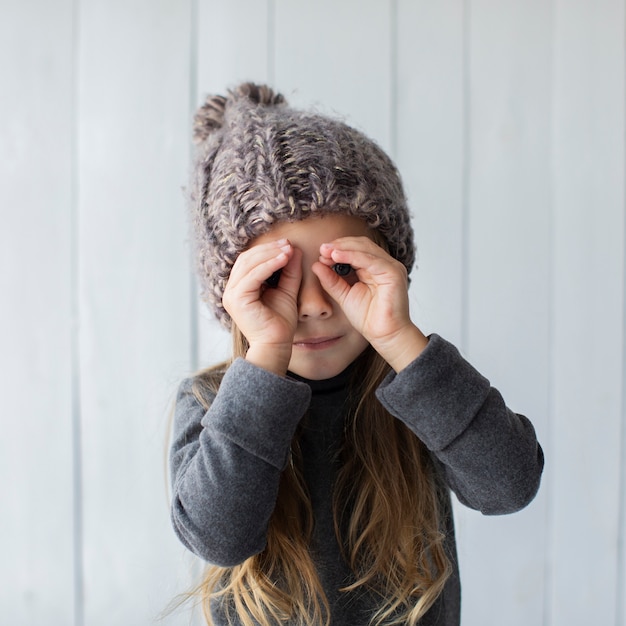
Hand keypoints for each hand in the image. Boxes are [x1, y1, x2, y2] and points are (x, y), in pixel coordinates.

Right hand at [222, 239, 301, 374]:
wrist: (276, 344)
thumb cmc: (280, 322)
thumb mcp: (287, 290)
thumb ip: (289, 271)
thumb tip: (295, 249)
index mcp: (239, 286)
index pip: (249, 260)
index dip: (267, 249)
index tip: (287, 244)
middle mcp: (231, 289)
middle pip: (247, 258)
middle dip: (269, 249)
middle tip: (288, 243)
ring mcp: (231, 294)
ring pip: (249, 264)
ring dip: (269, 254)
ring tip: (288, 250)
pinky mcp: (236, 299)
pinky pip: (253, 276)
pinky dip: (268, 265)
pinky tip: (283, 259)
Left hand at [313, 237, 427, 371]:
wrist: (385, 335)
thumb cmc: (369, 318)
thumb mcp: (344, 295)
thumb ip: (332, 280)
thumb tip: (316, 265)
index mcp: (374, 267)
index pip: (355, 249)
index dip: (337, 248)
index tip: (320, 253)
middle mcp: (384, 264)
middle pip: (360, 244)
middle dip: (339, 245)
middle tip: (322, 249)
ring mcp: (391, 267)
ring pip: (365, 248)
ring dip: (344, 248)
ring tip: (326, 252)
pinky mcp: (393, 273)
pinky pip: (370, 260)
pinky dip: (353, 256)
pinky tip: (337, 257)